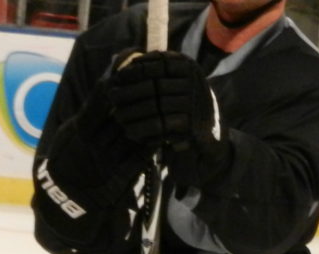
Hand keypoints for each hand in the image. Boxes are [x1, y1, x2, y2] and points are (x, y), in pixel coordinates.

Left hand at [105, 51, 227, 185]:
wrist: (207, 128)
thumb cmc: (180, 100)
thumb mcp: (173, 78)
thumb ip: (154, 68)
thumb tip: (121, 57)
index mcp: (187, 65)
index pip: (156, 62)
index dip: (135, 69)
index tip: (118, 76)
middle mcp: (192, 80)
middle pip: (153, 84)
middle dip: (129, 91)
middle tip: (112, 97)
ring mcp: (192, 102)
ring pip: (154, 106)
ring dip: (133, 112)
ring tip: (117, 116)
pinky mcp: (190, 123)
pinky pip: (160, 126)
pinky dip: (143, 129)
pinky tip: (130, 131)